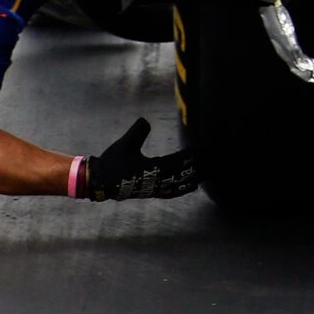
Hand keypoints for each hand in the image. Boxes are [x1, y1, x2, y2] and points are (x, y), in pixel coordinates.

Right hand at [79, 118, 197, 201]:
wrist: (100, 182)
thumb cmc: (112, 162)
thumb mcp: (125, 143)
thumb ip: (137, 131)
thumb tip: (145, 121)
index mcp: (150, 170)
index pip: (176, 162)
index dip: (190, 157)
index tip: (203, 151)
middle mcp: (155, 182)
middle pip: (182, 175)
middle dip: (198, 168)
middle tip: (213, 160)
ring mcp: (153, 189)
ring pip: (178, 185)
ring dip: (194, 178)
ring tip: (208, 172)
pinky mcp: (151, 192)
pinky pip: (171, 191)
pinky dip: (183, 189)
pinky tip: (192, 186)